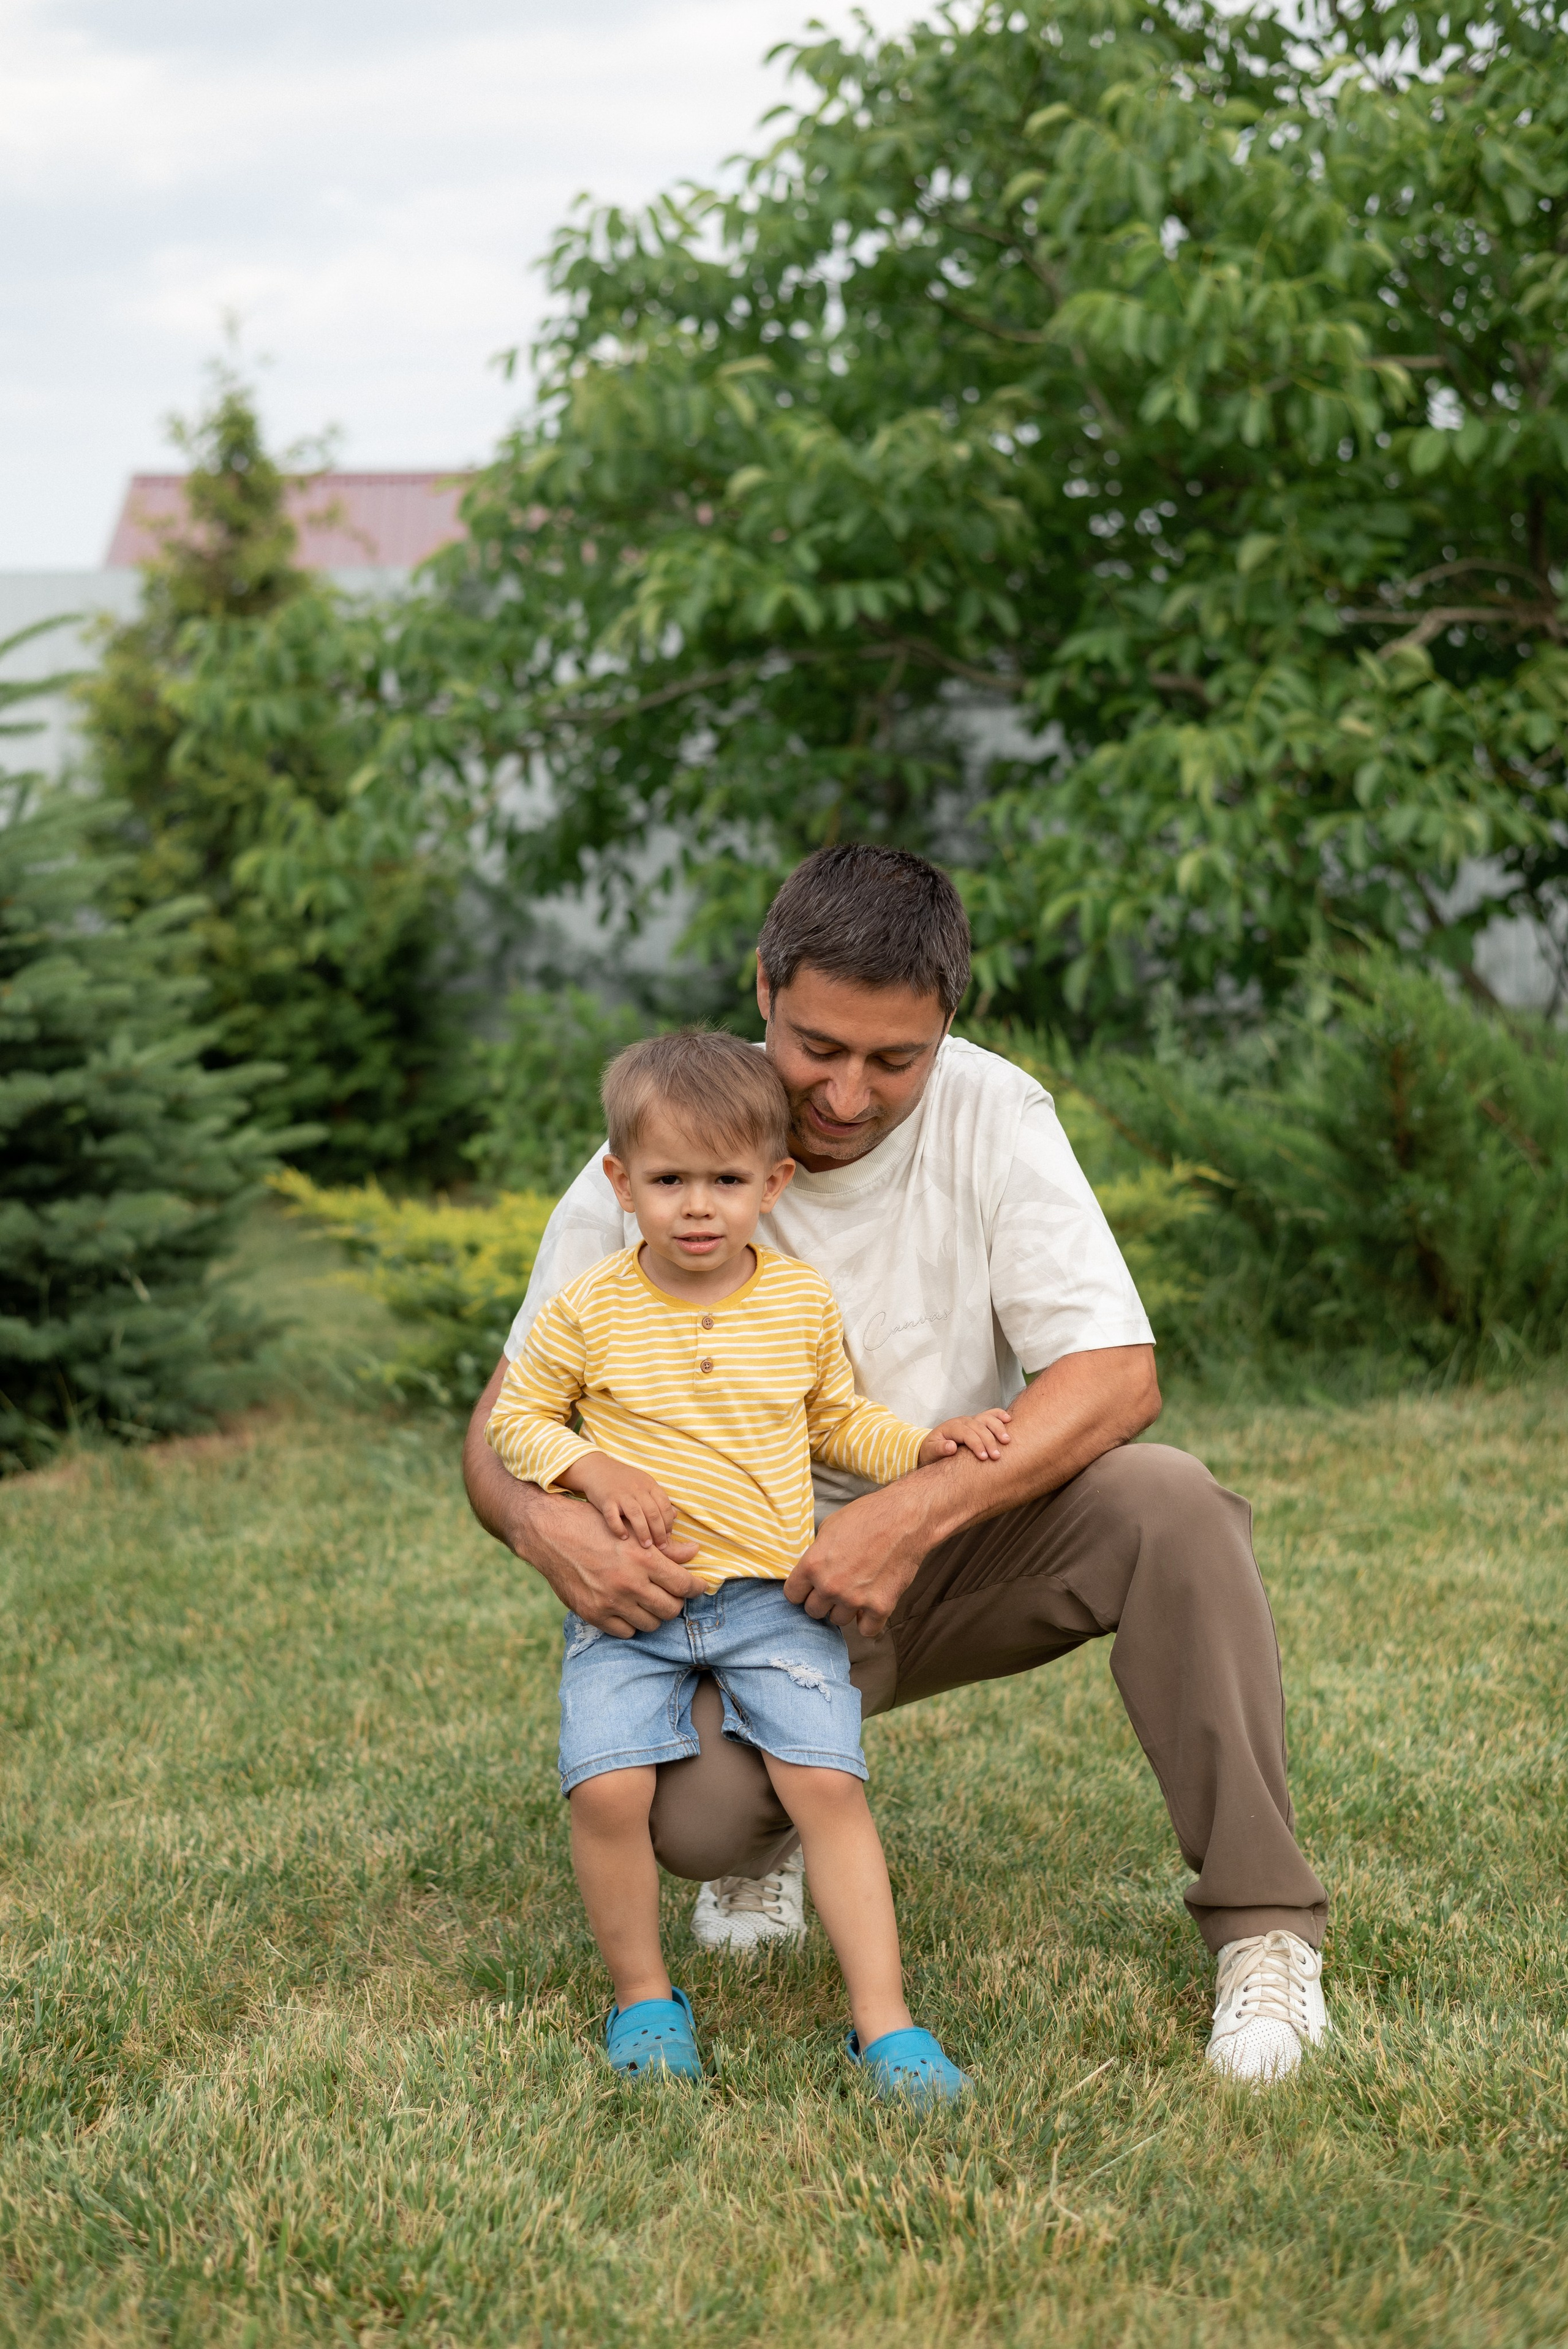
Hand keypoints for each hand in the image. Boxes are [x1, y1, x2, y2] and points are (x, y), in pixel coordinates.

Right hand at [511, 1484, 700, 1637]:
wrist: (552, 1534)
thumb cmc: (594, 1527)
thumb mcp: (632, 1531)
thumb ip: (666, 1548)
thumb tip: (695, 1551)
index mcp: (643, 1560)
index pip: (683, 1585)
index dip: (696, 1588)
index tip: (698, 1587)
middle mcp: (629, 1583)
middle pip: (671, 1609)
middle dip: (675, 1602)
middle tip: (670, 1594)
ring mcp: (610, 1601)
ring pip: (651, 1623)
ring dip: (654, 1613)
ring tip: (648, 1600)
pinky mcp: (593, 1614)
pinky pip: (626, 1631)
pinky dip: (631, 1623)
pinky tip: (627, 1608)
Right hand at [563, 1451, 678, 1548]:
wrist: (596, 1468)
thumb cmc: (623, 1480)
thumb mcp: (644, 1484)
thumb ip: (658, 1499)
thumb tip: (675, 1516)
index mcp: (649, 1484)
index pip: (664, 1505)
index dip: (668, 1522)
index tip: (668, 1536)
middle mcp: (637, 1489)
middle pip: (653, 1512)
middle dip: (659, 1532)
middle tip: (662, 1547)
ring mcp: (621, 1494)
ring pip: (636, 1515)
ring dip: (643, 1532)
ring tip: (647, 1546)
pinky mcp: (606, 1499)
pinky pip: (613, 1516)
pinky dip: (619, 1528)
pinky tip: (624, 1537)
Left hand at [783, 1477, 929, 1639]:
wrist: (905, 1519)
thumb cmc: (868, 1516)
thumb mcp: (829, 1528)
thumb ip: (817, 1555)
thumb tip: (811, 1572)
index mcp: (813, 1565)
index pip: (792, 1595)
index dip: (801, 1590)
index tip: (810, 1587)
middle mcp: (830, 1586)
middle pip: (813, 1611)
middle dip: (822, 1600)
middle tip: (836, 1588)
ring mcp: (855, 1599)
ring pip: (838, 1621)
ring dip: (845, 1609)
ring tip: (856, 1592)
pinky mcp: (881, 1607)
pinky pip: (867, 1630)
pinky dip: (869, 1621)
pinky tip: (871, 1606)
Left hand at [918, 1407, 1011, 1465]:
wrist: (933, 1447)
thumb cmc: (932, 1451)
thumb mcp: (930, 1452)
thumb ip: (939, 1449)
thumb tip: (951, 1447)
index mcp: (950, 1427)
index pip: (966, 1433)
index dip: (975, 1444)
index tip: (983, 1458)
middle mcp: (962, 1421)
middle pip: (978, 1427)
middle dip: (989, 1441)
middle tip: (996, 1456)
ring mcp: (971, 1420)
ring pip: (986, 1418)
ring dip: (998, 1428)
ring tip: (1007, 1441)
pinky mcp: (978, 1422)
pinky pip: (990, 1415)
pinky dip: (999, 1415)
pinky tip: (1009, 1420)